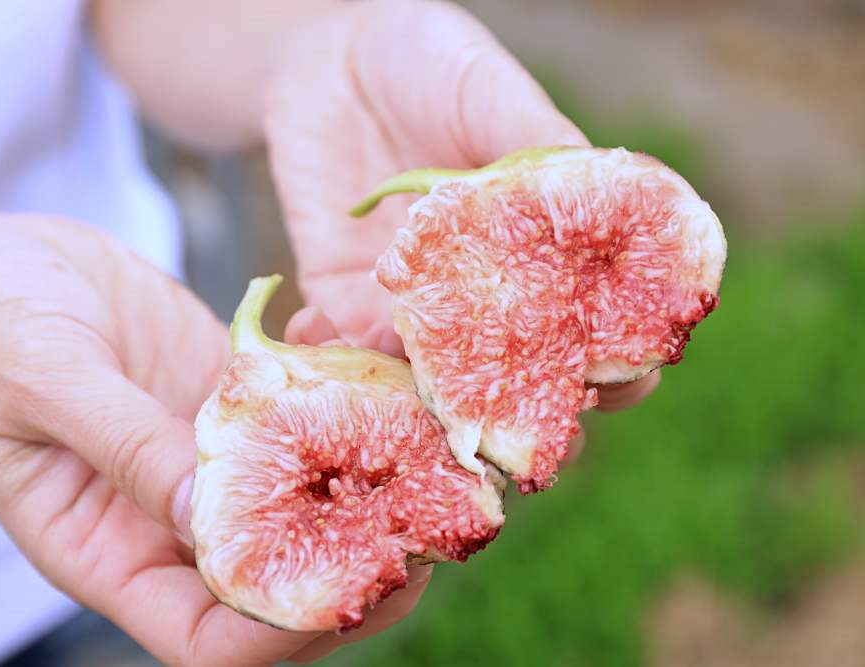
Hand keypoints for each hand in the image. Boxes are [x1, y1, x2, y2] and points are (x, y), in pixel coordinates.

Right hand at [0, 208, 427, 664]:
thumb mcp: (47, 382)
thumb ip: (129, 450)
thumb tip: (212, 516)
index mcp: (108, 552)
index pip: (207, 638)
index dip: (280, 633)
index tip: (357, 586)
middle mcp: (166, 524)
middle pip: (275, 585)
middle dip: (355, 569)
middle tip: (426, 527)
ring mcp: (204, 465)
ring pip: (299, 504)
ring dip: (363, 483)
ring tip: (420, 446)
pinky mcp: (225, 407)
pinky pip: (294, 422)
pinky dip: (333, 401)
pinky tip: (351, 353)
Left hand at [264, 0, 657, 454]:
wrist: (324, 56)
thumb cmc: (423, 60)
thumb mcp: (484, 90)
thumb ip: (531, 143)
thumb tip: (600, 190)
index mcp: (538, 246)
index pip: (591, 319)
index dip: (614, 356)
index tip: (622, 379)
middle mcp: (483, 290)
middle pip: (519, 377)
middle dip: (522, 413)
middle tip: (518, 433)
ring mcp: (414, 306)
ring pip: (430, 384)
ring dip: (419, 403)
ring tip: (410, 405)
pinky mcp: (344, 302)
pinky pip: (344, 354)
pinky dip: (331, 360)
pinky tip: (312, 336)